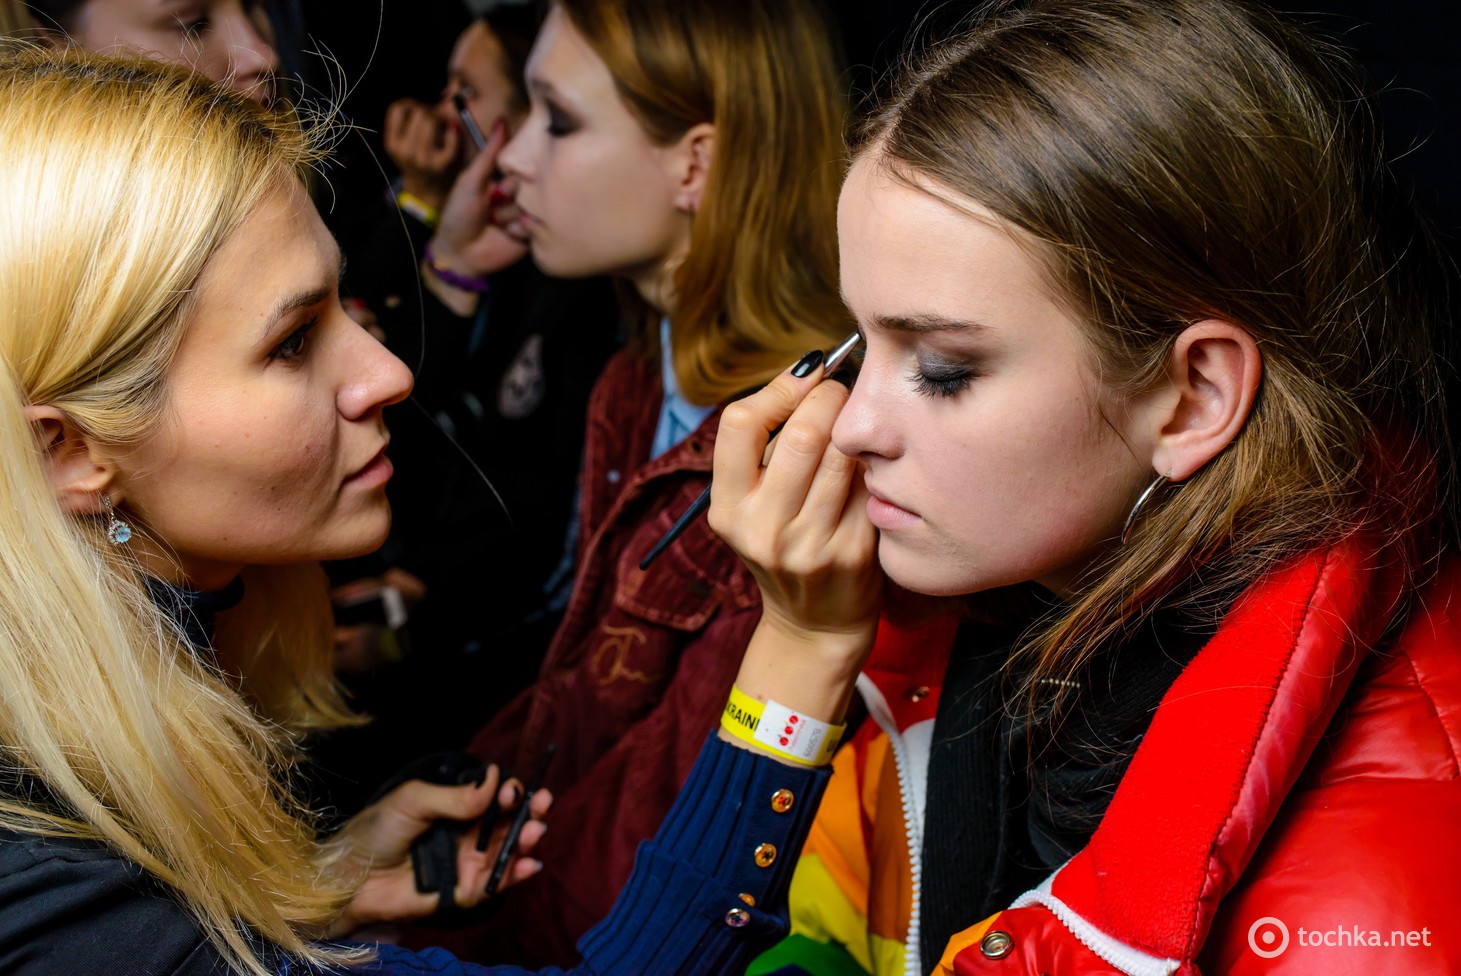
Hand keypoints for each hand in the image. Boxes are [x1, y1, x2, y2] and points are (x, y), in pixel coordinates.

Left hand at [326, 767, 551, 935]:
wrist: (350, 879)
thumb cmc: (376, 832)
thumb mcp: (414, 801)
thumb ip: (456, 796)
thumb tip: (496, 778)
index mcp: (454, 809)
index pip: (493, 798)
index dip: (509, 792)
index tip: (515, 789)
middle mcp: (466, 835)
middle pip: (508, 822)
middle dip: (529, 812)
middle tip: (542, 803)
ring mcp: (467, 864)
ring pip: (508, 851)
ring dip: (527, 840)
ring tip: (535, 830)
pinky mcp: (464, 893)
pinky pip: (496, 884)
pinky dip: (516, 874)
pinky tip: (529, 863)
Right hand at [384, 98, 459, 208]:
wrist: (428, 191)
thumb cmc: (418, 160)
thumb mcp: (402, 143)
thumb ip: (406, 121)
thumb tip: (423, 98)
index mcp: (393, 144)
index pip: (397, 109)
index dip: (410, 104)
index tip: (416, 110)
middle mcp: (405, 151)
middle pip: (419, 111)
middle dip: (429, 111)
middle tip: (434, 120)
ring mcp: (424, 158)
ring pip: (432, 119)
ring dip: (441, 118)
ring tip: (443, 126)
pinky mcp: (443, 163)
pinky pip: (450, 135)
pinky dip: (454, 131)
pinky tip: (452, 133)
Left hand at [428, 117, 528, 281]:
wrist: (460, 254)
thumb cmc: (459, 215)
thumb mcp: (470, 181)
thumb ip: (488, 154)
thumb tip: (502, 119)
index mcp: (502, 179)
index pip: (521, 164)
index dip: (514, 171)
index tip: (502, 180)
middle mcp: (517, 195)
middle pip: (529, 184)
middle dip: (509, 195)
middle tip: (492, 204)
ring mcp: (526, 214)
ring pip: (533, 205)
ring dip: (510, 214)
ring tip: (495, 224)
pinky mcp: (533, 235)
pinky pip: (537, 225)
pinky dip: (520, 229)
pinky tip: (507, 235)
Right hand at [709, 360, 880, 726]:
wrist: (814, 624)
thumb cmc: (785, 543)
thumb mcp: (752, 504)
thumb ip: (765, 446)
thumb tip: (808, 370)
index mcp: (727, 508)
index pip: (740, 423)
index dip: (778, 389)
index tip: (806, 378)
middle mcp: (762, 529)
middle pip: (801, 434)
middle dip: (829, 398)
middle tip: (840, 393)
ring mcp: (810, 545)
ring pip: (844, 456)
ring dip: (856, 428)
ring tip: (857, 425)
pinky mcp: (854, 553)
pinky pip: (871, 485)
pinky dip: (874, 464)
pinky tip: (873, 465)